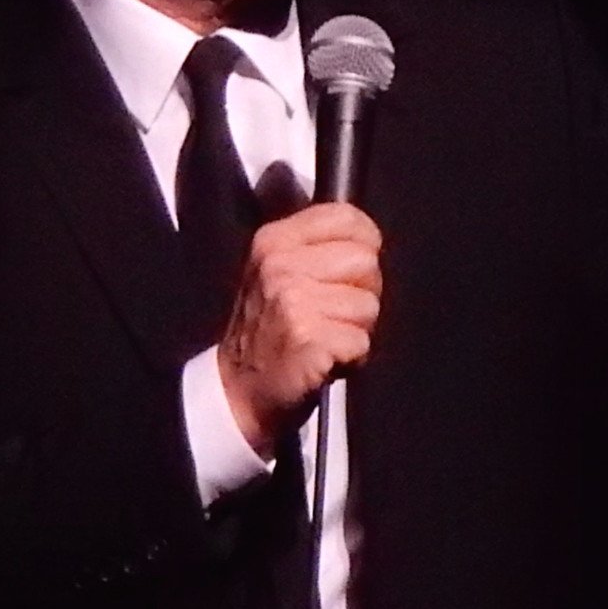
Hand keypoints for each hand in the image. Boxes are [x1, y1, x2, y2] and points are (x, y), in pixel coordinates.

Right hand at [216, 203, 381, 453]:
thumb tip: (366, 235)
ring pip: (369, 305)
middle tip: (333, 313)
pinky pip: (361, 341)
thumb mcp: (275, 270)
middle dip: (361, 291)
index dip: (363, 244)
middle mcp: (280, 265)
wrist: (238, 390)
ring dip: (356, 329)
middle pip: (366, 262)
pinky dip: (352, 357)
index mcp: (275, 240)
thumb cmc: (267, 330)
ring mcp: (293, 302)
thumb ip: (316, 245)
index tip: (351, 269)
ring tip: (326, 337)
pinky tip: (326, 359)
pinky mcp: (308, 339)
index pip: (347, 218)